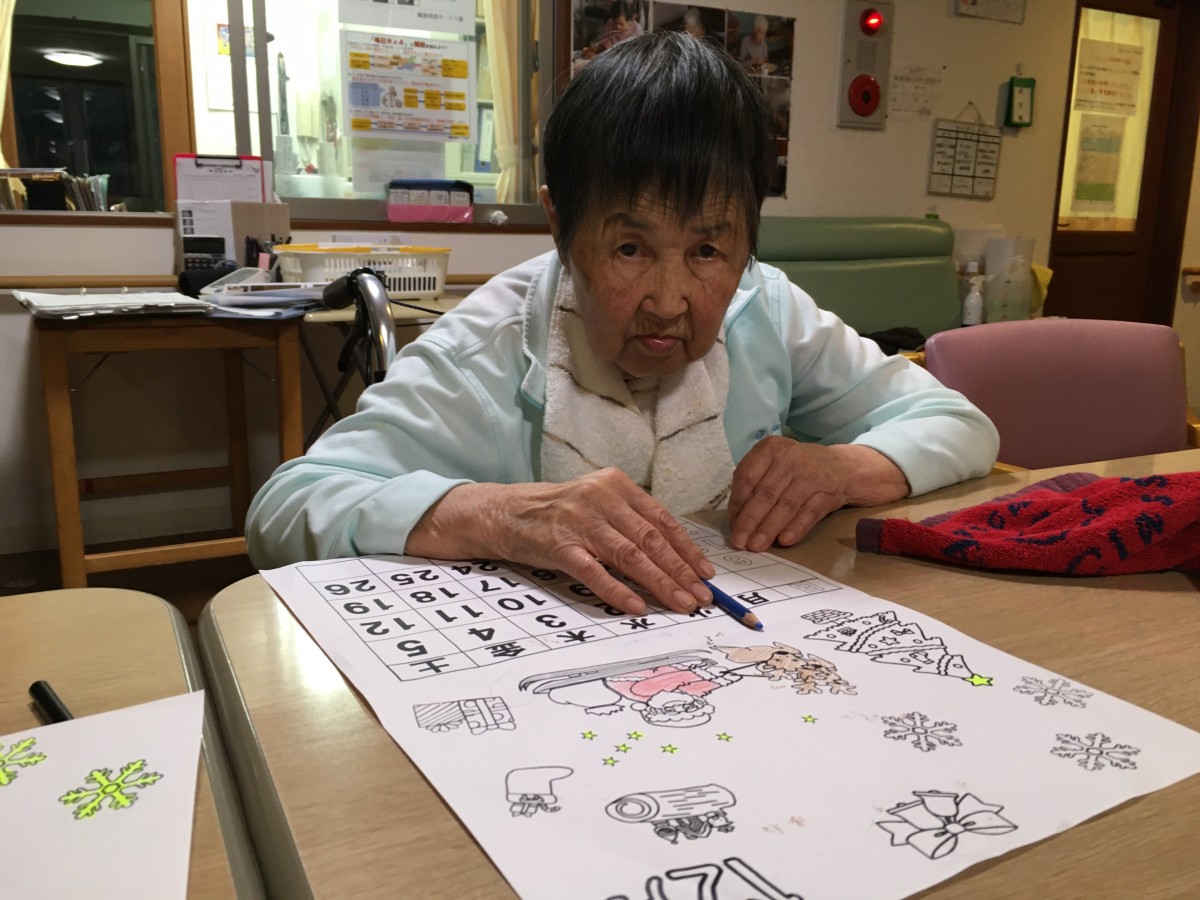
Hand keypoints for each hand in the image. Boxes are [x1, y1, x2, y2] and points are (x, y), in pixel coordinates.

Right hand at [406, 469, 714, 615]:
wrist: (501, 511)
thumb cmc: (554, 512)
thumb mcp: (595, 504)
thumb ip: (629, 521)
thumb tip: (672, 556)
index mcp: (615, 485)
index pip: (662, 520)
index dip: (687, 550)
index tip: (706, 574)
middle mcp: (600, 498)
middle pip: (651, 540)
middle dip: (682, 571)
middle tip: (703, 597)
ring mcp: (579, 521)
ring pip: (630, 556)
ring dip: (661, 584)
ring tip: (682, 604)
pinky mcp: (559, 545)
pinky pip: (594, 572)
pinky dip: (617, 591)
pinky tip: (636, 607)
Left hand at [728, 438, 908, 551]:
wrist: (841, 466)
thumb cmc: (796, 469)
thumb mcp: (773, 465)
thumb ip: (754, 486)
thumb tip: (736, 521)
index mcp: (771, 448)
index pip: (747, 476)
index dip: (737, 504)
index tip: (733, 525)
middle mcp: (791, 457)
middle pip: (765, 494)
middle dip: (750, 521)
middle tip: (739, 542)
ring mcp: (812, 474)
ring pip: (785, 505)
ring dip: (769, 528)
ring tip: (756, 546)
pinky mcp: (829, 491)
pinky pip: (809, 513)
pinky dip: (796, 528)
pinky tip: (784, 541)